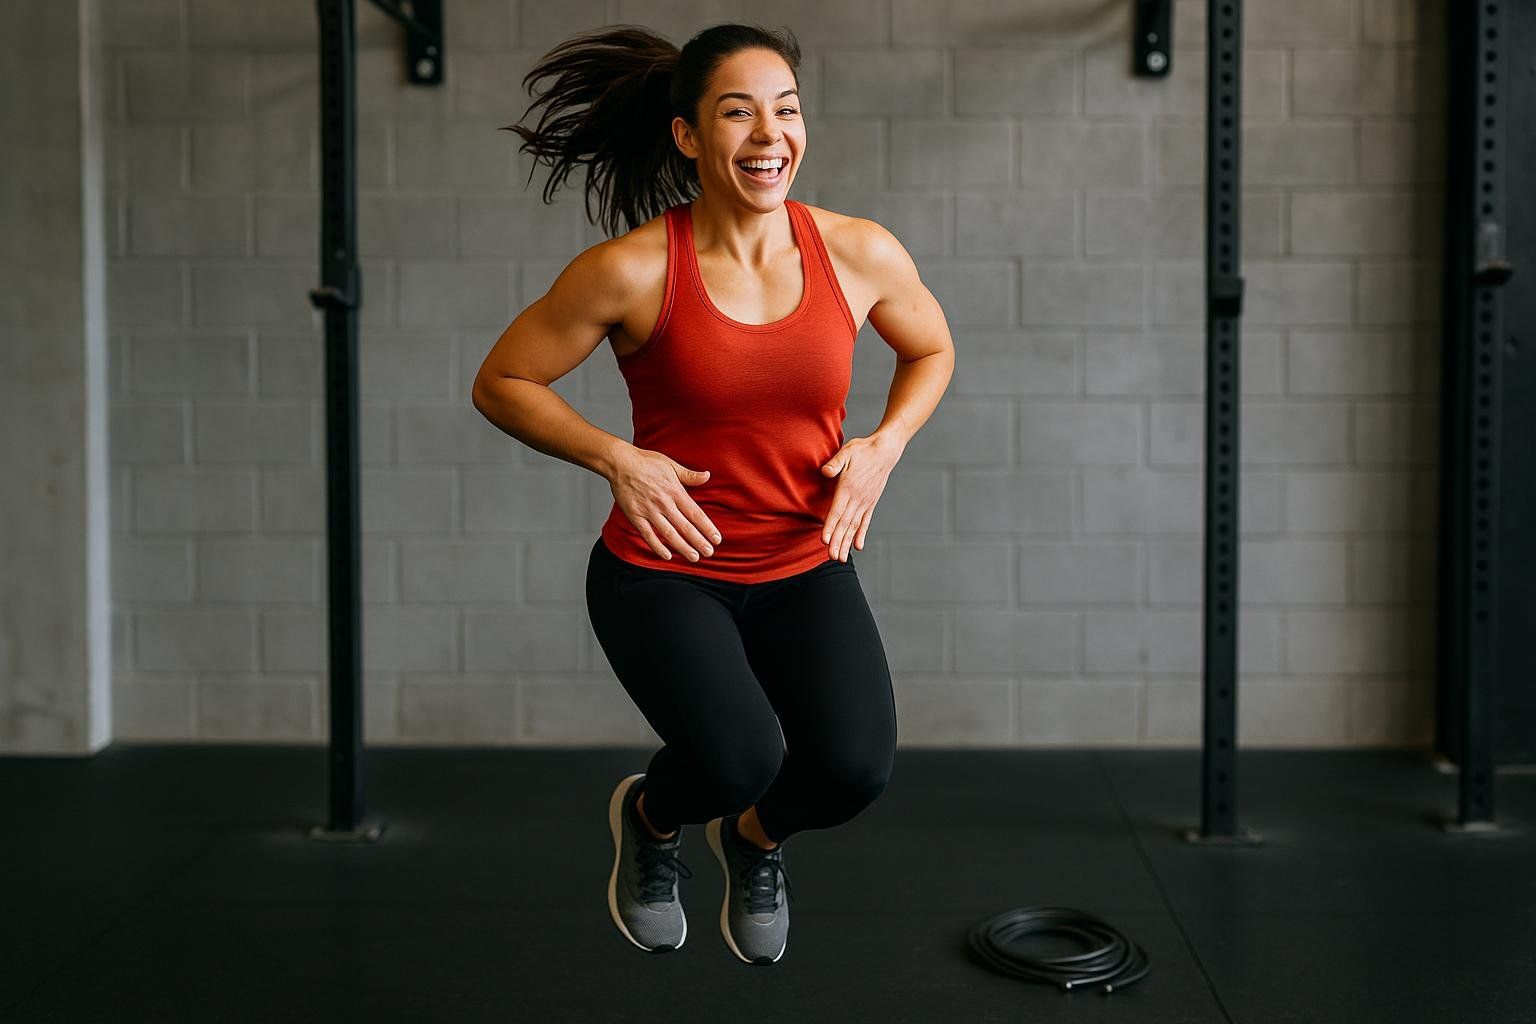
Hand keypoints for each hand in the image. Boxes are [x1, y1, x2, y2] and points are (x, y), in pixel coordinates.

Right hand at [608, 447, 722, 561]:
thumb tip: (707, 476)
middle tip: (709, 553)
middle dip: (699, 541)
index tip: (717, 539)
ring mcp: (649, 511)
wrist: (620, 462)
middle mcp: (664, 503)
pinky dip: (657, 546)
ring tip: (694, 557)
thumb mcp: (671, 465)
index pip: (695, 513)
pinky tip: (667, 556)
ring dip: (682, 547)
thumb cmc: (646, 462)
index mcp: (675, 491)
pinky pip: (648, 535)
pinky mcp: (635, 516)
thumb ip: (689, 475)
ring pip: (669, 533)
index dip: (707, 528)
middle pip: (685, 526)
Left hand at [820, 433, 902, 561]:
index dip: (830, 526)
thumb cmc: (862, 450)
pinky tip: (857, 547)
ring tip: (840, 558)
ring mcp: (865, 502)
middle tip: (832, 557)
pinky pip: (865, 522)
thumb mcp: (846, 452)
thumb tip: (825, 471)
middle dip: (838, 542)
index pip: (837, 511)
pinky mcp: (871, 503)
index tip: (825, 541)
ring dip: (847, 542)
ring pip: (854, 526)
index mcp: (848, 487)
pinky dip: (860, 534)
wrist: (885, 451)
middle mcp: (858, 498)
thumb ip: (835, 463)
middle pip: (845, 524)